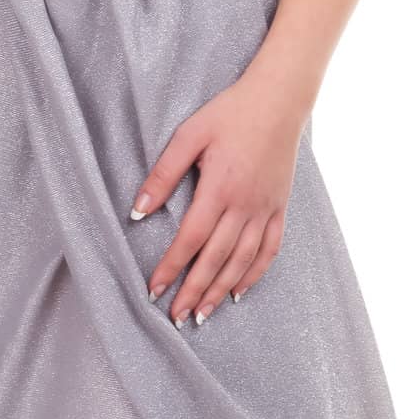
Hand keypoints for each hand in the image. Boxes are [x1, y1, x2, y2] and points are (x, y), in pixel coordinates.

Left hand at [131, 76, 305, 327]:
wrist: (277, 101)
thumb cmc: (228, 113)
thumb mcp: (189, 135)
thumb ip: (163, 174)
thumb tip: (137, 210)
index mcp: (220, 188)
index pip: (191, 239)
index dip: (172, 267)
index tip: (154, 289)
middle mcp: (245, 206)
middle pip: (216, 259)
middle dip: (194, 291)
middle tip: (176, 317)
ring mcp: (266, 209)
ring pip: (242, 261)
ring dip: (220, 290)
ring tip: (202, 314)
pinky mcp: (280, 208)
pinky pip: (269, 250)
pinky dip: (254, 274)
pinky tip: (238, 290)